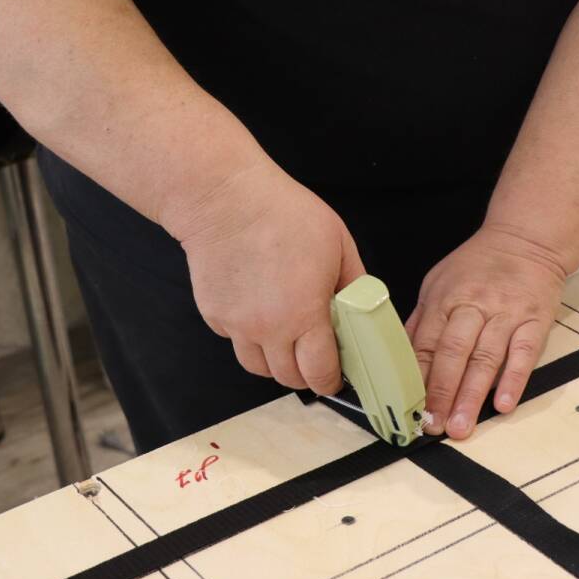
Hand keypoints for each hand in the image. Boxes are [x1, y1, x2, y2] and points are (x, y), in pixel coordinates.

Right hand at [171, 161, 364, 393]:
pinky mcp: (214, 315)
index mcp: (303, 315)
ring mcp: (236, 325)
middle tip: (315, 356)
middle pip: (287, 379)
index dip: (331, 379)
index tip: (337, 373)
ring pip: (258, 367)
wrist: (225, 199)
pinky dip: (249, 337)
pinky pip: (235, 341)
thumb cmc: (283, 214)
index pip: (319, 373)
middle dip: (305, 374)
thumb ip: (354, 285)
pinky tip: (258, 310)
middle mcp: (267, 329)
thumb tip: (364, 311)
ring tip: (287, 339)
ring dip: (276, 361)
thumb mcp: (339, 245)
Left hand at [405, 226, 567, 439]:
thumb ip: (421, 320)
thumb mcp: (438, 283)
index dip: (415, 378)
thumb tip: (398, 357)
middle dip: (441, 392)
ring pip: (485, 358)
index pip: (424, 344)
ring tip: (461, 425)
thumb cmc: (478, 265)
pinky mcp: (535, 320)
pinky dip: (514, 379)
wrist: (527, 239)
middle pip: (452, 354)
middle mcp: (473, 306)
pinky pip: (524, 353)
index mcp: (444, 299)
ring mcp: (505, 314)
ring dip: (472, 396)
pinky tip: (504, 404)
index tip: (408, 409)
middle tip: (433, 425)